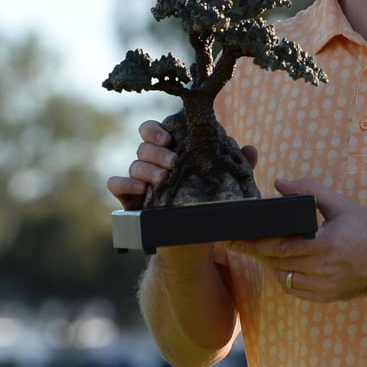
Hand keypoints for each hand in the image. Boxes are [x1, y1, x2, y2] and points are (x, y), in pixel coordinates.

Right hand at [106, 118, 257, 209]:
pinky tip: (140, 189)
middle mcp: (150, 162)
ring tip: (164, 178)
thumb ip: (236, 165)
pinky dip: (125, 184)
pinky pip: (116, 184)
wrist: (194, 236)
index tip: (169, 138)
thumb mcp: (224, 182)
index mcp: (169, 150)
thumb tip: (250, 150)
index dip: (156, 130)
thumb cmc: (206, 200)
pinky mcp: (129, 199)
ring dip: (147, 169)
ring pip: (133, 165)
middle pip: (143, 147)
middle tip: (174, 162)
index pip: (154, 130)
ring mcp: (138, 180)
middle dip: (157, 152)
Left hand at [227, 178, 366, 302]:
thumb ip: (309, 191)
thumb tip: (279, 183)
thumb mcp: (341, 205)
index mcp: (325, 246)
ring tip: (264, 249)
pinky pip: (296, 289)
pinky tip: (287, 263)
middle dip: (255, 252)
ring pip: (284, 278)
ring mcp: (324, 288)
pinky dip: (287, 277)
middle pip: (276, 263)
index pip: (277, 247)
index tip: (230, 238)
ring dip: (272, 264)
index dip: (251, 243)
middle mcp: (322, 270)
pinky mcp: (327, 298)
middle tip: (237, 242)